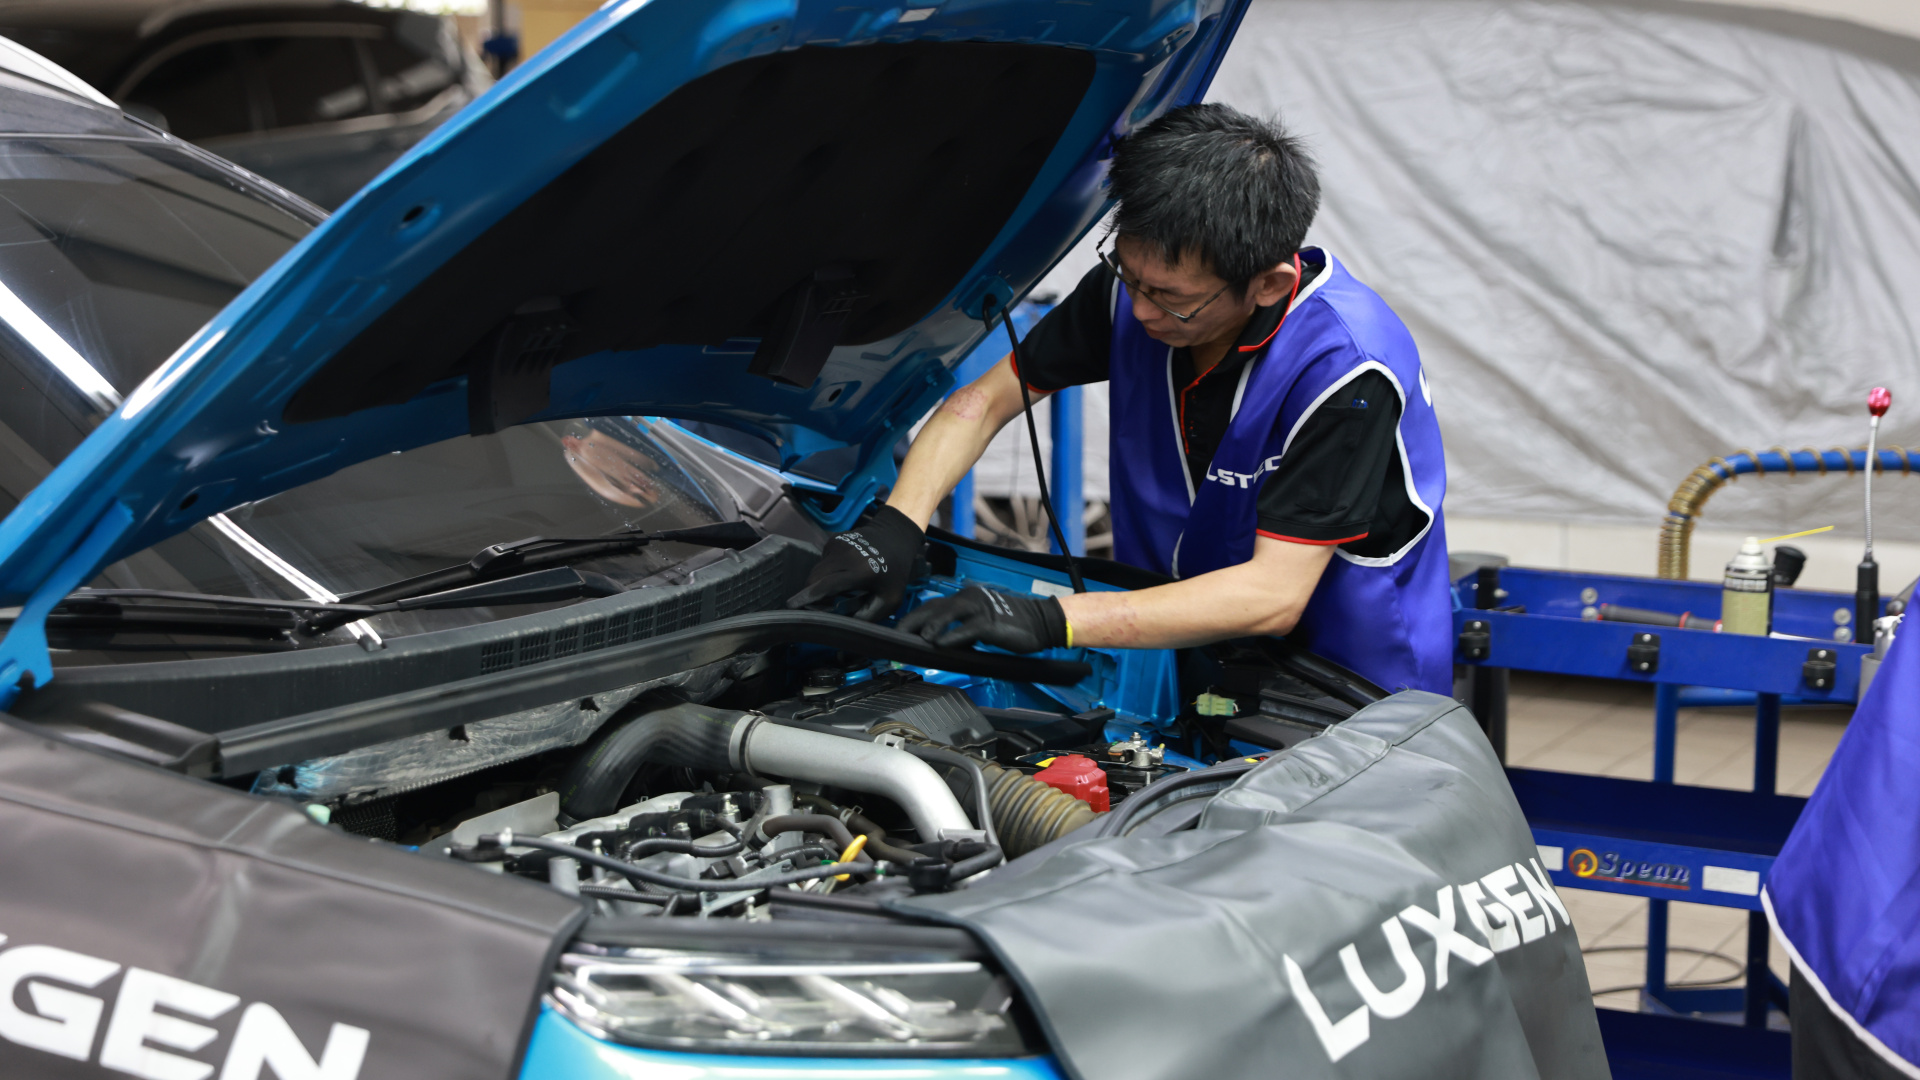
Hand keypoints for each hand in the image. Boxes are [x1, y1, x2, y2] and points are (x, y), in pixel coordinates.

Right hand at [786, 504, 923, 620]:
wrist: (895, 536)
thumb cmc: (895, 572)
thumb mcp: (890, 600)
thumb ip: (868, 617)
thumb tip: (844, 629)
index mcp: (860, 571)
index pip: (826, 585)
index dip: (808, 597)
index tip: (792, 607)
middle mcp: (844, 555)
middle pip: (814, 578)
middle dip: (811, 594)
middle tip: (820, 605)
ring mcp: (837, 545)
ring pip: (816, 570)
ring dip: (819, 584)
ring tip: (834, 592)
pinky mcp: (833, 541)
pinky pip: (822, 562)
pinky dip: (826, 572)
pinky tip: (840, 575)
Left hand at [898, 586, 1068, 653]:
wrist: (1042, 622)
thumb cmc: (1011, 626)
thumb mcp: (980, 625)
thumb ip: (960, 628)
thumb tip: (936, 643)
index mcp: (966, 597)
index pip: (932, 606)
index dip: (914, 619)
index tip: (899, 633)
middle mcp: (969, 598)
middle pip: (934, 607)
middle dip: (913, 622)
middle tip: (897, 636)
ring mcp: (980, 608)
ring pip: (948, 613)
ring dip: (930, 626)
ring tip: (917, 639)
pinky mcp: (991, 622)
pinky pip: (967, 628)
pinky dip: (952, 636)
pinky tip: (941, 644)